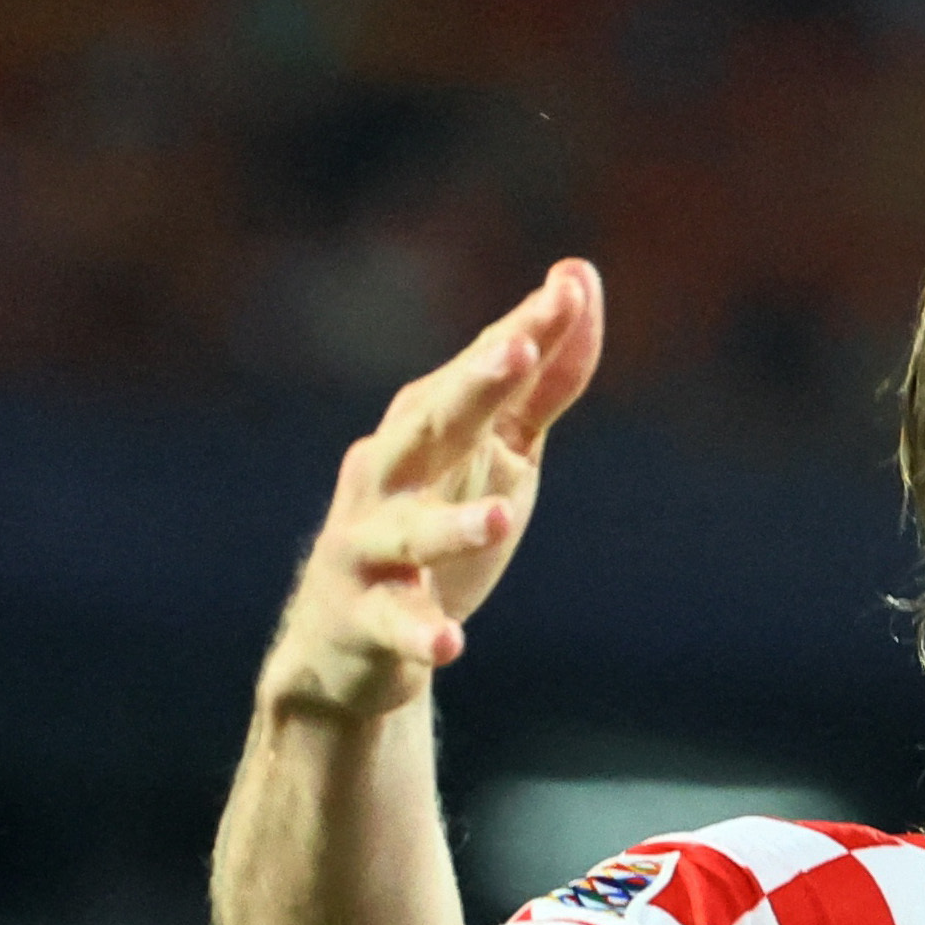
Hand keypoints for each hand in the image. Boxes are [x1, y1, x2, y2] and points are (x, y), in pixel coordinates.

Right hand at [258, 260, 605, 719]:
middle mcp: (388, 477)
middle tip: (517, 351)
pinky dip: (420, 633)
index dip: (524, 331)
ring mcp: (371, 548)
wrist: (346, 642)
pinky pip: (396, 626)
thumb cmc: (433, 524)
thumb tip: (578, 280)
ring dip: (453, 525)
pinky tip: (450, 644)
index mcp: (425, 430)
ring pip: (410, 531)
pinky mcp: (367, 621)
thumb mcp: (498, 454)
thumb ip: (541, 383)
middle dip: (471, 387)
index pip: (480, 373)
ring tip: (502, 518)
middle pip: (431, 425)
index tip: (570, 289)